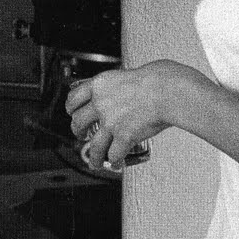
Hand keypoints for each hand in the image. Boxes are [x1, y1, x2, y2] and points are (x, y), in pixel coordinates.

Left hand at [64, 59, 196, 171]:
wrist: (167, 90)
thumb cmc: (156, 79)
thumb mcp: (127, 74)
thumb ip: (118, 86)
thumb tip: (122, 91)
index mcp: (99, 85)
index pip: (74, 97)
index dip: (70, 107)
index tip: (72, 111)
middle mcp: (100, 103)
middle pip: (78, 121)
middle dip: (77, 131)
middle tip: (80, 134)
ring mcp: (110, 122)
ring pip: (94, 145)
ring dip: (93, 156)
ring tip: (94, 161)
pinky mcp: (123, 137)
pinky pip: (114, 154)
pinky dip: (114, 161)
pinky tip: (116, 163)